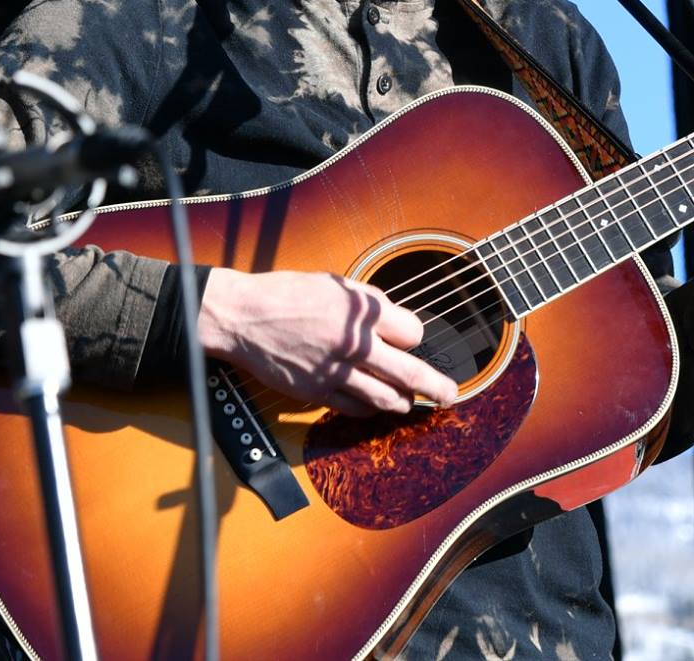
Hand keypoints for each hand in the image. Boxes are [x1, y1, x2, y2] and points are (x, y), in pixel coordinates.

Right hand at [195, 269, 460, 416]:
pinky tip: (375, 407)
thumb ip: (369, 301)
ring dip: (403, 403)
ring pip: (384, 397)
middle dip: (436, 387)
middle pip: (409, 372)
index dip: (413, 335)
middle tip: (450, 395)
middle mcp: (354, 344)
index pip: (411, 332)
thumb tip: (394, 319)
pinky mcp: (316, 391)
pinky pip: (353, 407)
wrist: (242, 317)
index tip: (409, 337)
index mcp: (362, 312)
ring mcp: (336, 372)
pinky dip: (369, 409)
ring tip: (413, 404)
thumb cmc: (287, 293)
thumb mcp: (335, 283)